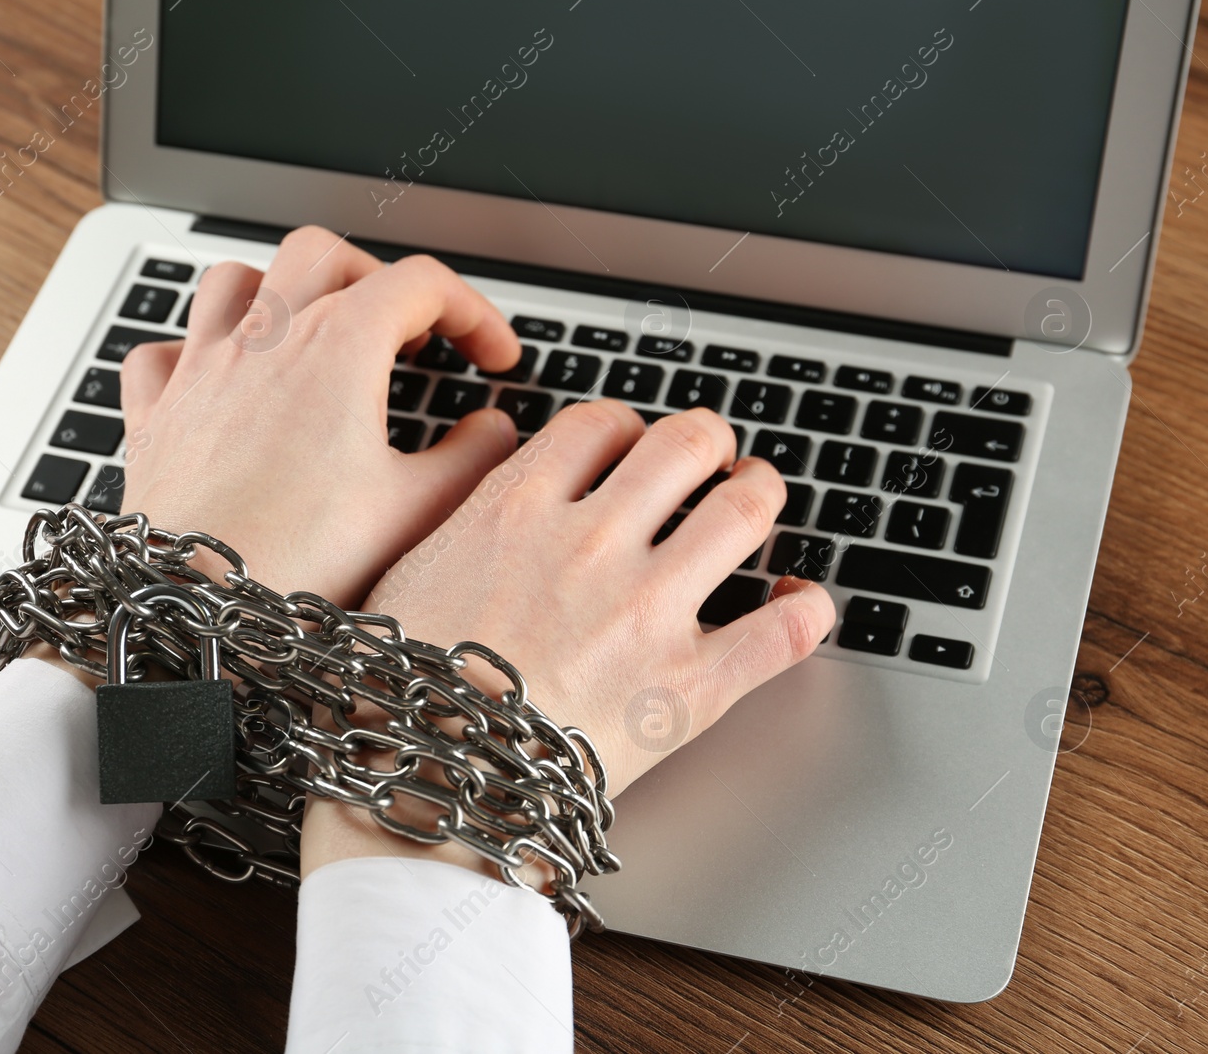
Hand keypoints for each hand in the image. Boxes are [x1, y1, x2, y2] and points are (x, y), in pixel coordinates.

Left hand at [116, 227, 521, 606]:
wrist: (196, 605)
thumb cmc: (298, 558)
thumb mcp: (415, 509)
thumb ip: (471, 458)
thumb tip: (494, 429)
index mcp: (337, 346)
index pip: (421, 285)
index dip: (474, 313)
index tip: (494, 358)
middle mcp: (265, 339)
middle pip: (326, 254)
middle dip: (378, 279)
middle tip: (411, 335)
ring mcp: (202, 370)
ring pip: (235, 279)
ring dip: (283, 291)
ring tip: (317, 336)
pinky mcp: (157, 415)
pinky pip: (163, 350)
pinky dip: (195, 350)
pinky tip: (221, 381)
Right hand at [301, 401, 834, 874]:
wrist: (427, 782)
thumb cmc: (400, 693)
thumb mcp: (406, 569)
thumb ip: (459, 514)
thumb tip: (483, 480)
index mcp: (519, 508)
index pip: (600, 424)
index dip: (626, 428)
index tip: (630, 445)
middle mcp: (594, 541)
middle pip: (684, 445)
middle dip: (706, 444)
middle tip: (711, 460)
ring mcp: (650, 608)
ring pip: (744, 512)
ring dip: (760, 496)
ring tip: (758, 500)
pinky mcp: (693, 685)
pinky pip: (784, 629)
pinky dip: (806, 609)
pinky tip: (801, 602)